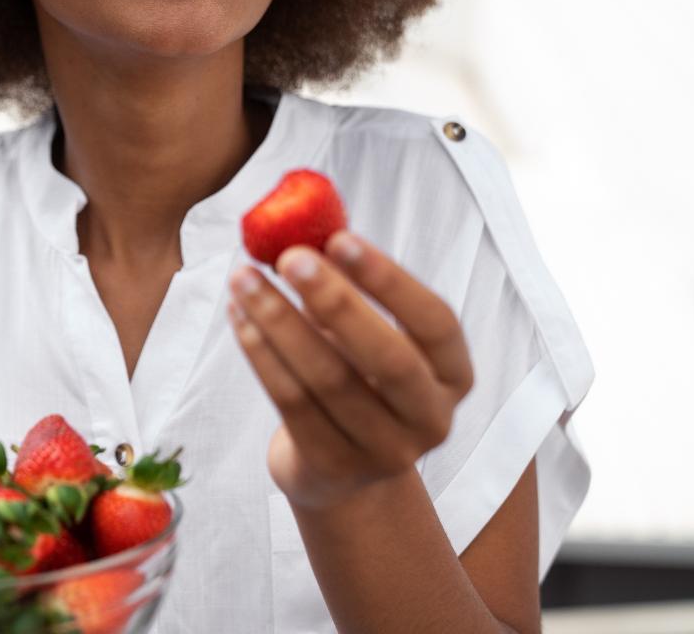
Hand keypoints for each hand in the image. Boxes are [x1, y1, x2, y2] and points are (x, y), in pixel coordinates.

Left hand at [228, 230, 473, 510]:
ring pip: (327, 381)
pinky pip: (292, 403)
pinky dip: (261, 355)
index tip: (340, 238)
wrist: (337, 470)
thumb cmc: (356, 379)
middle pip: (387, 359)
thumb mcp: (368, 335)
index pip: (435, 322)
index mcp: (453, 375)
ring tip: (243, 279)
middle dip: (335, 301)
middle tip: (289, 256)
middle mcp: (430, 418)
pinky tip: (240, 318)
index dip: (390, 280)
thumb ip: (349, 285)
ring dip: (279, 322)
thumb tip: (304, 223)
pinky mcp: (334, 468)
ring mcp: (385, 452)